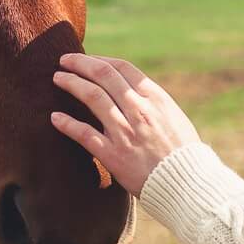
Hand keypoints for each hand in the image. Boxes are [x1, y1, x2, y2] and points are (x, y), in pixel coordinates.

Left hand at [50, 53, 199, 196]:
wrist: (188, 183)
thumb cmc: (183, 152)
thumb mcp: (173, 117)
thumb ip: (152, 103)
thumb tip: (131, 92)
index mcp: (155, 98)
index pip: (122, 68)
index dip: (100, 60)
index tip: (86, 60)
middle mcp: (139, 110)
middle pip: (103, 76)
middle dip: (80, 64)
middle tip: (64, 61)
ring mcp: (126, 131)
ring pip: (92, 97)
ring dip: (71, 84)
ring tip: (58, 79)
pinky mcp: (114, 155)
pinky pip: (84, 134)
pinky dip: (67, 123)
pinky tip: (55, 118)